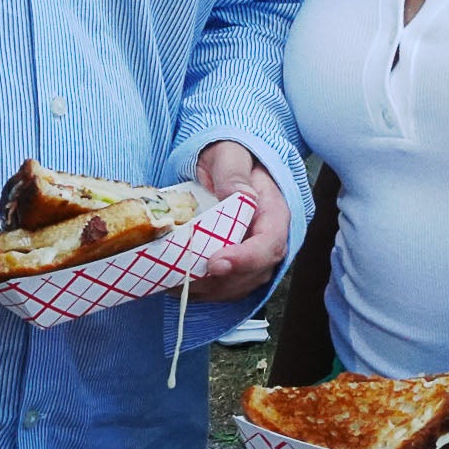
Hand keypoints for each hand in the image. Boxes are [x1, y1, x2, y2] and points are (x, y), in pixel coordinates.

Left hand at [192, 141, 289, 302]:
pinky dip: (202, 291)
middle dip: (220, 281)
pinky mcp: (236, 266)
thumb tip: (240, 194)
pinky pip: (224, 287)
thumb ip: (233, 174)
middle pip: (254, 273)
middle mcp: (268, 240)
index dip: (245, 259)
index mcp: (274, 213)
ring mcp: (253, 255)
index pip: (269, 244)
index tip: (216, 263)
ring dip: (208, 290)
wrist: (224, 165)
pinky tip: (176, 283)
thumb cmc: (228, 158)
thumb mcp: (230, 157)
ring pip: (238, 286)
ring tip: (174, 282)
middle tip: (185, 277)